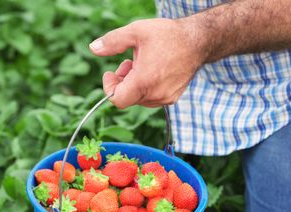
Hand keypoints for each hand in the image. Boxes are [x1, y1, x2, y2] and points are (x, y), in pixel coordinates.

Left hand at [89, 18, 206, 108]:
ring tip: (142, 64)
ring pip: (139, 98)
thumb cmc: (167, 35)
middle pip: (128, 98)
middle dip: (122, 82)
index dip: (109, 88)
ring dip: (135, 84)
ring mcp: (165, 98)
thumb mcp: (136, 32)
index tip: (110, 73)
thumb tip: (92, 48)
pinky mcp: (173, 98)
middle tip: (128, 63)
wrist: (197, 41)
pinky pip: (152, 98)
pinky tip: (153, 70)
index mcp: (144, 80)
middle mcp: (156, 94)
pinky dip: (147, 87)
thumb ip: (112, 42)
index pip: (117, 99)